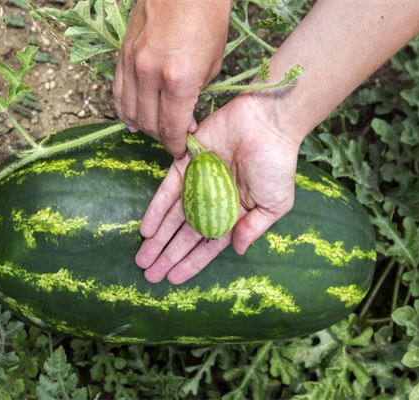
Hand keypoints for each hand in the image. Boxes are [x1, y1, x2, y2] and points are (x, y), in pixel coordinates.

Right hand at [113, 0, 230, 156]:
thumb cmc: (208, 20)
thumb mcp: (213, 65)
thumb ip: (195, 97)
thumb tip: (183, 122)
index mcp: (178, 80)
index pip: (171, 128)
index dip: (175, 145)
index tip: (181, 152)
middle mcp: (150, 75)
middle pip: (149, 122)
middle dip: (161, 137)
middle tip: (172, 140)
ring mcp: (132, 64)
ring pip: (129, 110)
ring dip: (142, 126)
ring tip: (154, 132)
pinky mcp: (122, 54)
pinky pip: (117, 91)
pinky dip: (124, 109)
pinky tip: (131, 119)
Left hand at [134, 94, 301, 283]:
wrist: (268, 124)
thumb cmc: (277, 165)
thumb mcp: (274, 204)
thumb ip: (254, 228)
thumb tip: (235, 251)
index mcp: (234, 214)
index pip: (208, 244)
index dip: (191, 262)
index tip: (173, 279)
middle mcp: (212, 201)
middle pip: (186, 234)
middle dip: (168, 255)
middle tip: (150, 275)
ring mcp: (198, 183)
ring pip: (173, 217)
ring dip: (157, 238)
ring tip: (142, 259)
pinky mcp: (186, 163)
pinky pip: (167, 191)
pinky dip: (156, 210)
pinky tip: (146, 230)